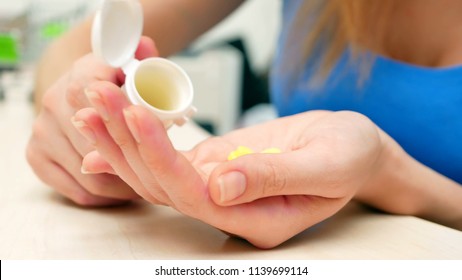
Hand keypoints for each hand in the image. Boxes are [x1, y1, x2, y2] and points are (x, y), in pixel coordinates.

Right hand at [26, 37, 156, 205]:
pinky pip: (77, 189)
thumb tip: (147, 49)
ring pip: (90, 173)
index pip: (99, 99)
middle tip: (157, 171)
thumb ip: (144, 57)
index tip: (150, 135)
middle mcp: (54, 102)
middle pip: (97, 145)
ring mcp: (42, 131)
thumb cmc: (110, 82)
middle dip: (131, 160)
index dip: (126, 121)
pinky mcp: (37, 155)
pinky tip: (121, 190)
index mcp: (81, 75)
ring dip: (121, 184)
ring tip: (145, 183)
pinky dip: (103, 196)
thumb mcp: (129, 65)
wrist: (74, 89)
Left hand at [73, 80, 383, 247]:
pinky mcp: (215, 166)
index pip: (196, 195)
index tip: (137, 114)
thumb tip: (221, 187)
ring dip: (124, 139)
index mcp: (259, 221)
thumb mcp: (326, 165)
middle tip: (96, 101)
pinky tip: (112, 121)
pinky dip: (140, 139)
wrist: (351, 147)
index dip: (162, 157)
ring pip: (160, 172)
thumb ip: (276, 177)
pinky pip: (170, 158)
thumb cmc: (349, 156)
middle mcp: (230, 211)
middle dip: (128, 143)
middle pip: (165, 185)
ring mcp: (219, 189)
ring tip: (93, 104)